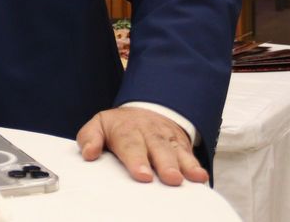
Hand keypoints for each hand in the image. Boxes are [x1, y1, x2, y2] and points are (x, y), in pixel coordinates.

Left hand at [76, 106, 206, 185]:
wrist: (145, 110)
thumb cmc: (120, 126)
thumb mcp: (100, 124)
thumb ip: (89, 137)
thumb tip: (88, 153)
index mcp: (126, 130)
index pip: (130, 144)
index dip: (137, 160)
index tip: (143, 175)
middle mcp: (149, 134)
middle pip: (157, 148)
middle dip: (164, 164)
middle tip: (170, 178)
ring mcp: (166, 139)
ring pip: (175, 151)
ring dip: (183, 166)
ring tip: (186, 179)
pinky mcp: (180, 145)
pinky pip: (189, 155)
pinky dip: (195, 166)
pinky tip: (200, 177)